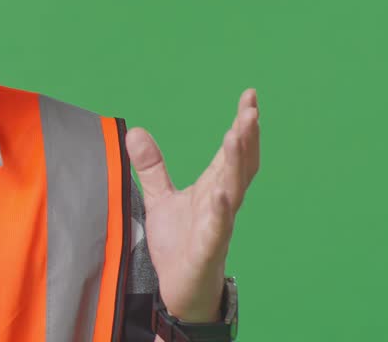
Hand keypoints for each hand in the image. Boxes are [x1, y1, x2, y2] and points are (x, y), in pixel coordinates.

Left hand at [126, 88, 260, 321]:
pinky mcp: (207, 249)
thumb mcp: (160, 199)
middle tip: (251, 109)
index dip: (242, 124)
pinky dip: (220, 211)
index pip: (232, 151)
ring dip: (237, 163)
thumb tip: (136, 131)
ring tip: (238, 134)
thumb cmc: (180, 244)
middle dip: (247, 137)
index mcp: (214, 188)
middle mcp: (222, 203)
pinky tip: (221, 195)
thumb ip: (152, 167)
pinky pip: (218, 229)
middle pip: (240, 165)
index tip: (250, 96)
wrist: (180, 290)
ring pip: (234, 191)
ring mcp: (218, 226)